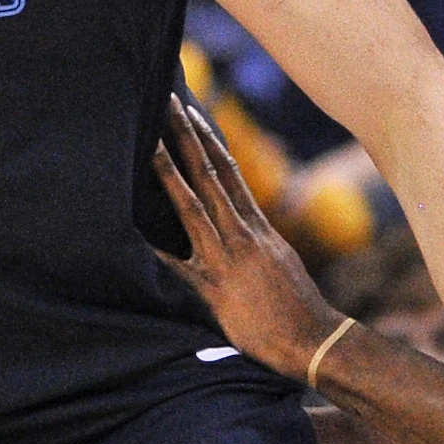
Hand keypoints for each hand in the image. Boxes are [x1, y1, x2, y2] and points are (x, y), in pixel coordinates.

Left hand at [150, 93, 345, 377]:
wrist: (314, 340)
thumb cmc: (298, 310)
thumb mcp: (282, 264)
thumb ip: (260, 245)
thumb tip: (247, 234)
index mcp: (258, 227)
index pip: (230, 173)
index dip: (210, 141)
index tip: (193, 114)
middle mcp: (242, 233)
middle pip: (212, 174)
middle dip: (188, 136)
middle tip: (168, 103)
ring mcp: (228, 257)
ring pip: (194, 204)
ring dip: (171, 171)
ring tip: (150, 142)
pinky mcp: (215, 287)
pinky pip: (178, 264)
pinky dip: (155, 249)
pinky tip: (129, 231)